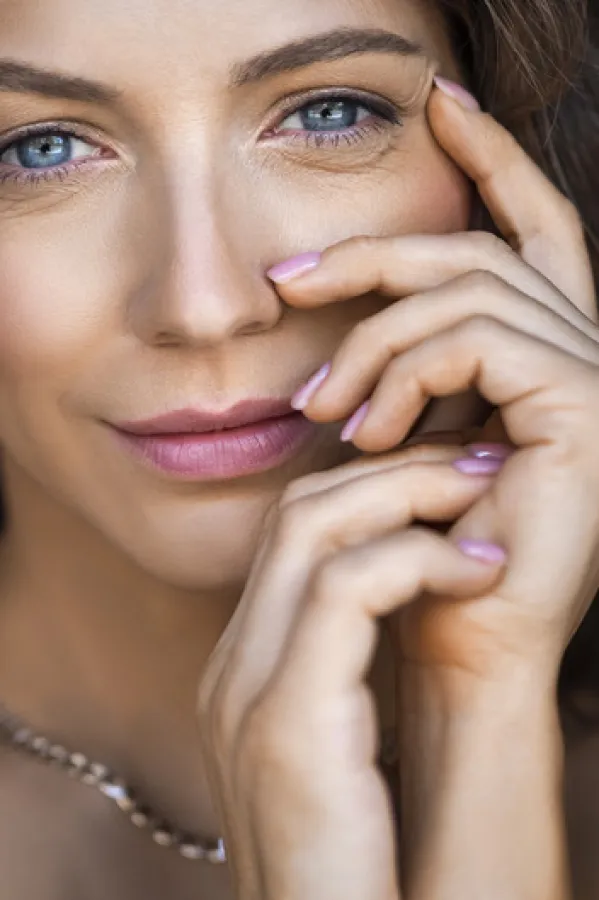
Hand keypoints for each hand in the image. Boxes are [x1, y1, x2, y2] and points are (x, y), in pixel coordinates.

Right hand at [198, 441, 506, 899]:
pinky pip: (347, 590)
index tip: (444, 480)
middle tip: (473, 462)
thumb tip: (407, 591)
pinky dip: (419, 559)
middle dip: (390, 470)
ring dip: (407, 494)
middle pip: (296, 512)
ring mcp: (248, 692)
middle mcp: (234, 669)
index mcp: (246, 670)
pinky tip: (479, 568)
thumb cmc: (357, 863)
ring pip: (313, 529)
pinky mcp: (287, 722)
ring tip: (482, 495)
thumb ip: (347, 671)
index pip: (289, 536)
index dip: (368, 488)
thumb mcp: (342, 750)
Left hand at [267, 83, 598, 898]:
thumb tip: (338, 296)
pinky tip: (365, 426)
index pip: (528, 230)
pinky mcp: (582, 407)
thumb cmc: (425, 545)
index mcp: (549, 351)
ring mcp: (593, 377)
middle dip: (379, 250)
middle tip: (291, 276)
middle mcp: (585, 351)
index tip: (440, 101)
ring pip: (470, 290)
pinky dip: (406, 371)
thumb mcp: (408, 430)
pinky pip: (477, 340)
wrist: (459, 643)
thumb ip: (404, 358)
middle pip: (483, 247)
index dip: (494, 155)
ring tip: (321, 403)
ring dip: (375, 338)